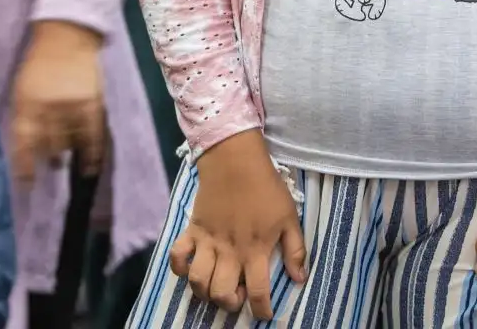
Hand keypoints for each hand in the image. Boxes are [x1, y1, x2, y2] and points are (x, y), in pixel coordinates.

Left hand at [10, 21, 105, 185]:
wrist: (68, 35)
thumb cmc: (40, 62)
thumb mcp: (22, 89)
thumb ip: (26, 116)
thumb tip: (31, 145)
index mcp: (26, 104)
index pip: (24, 143)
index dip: (25, 166)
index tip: (26, 183)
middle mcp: (48, 109)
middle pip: (49, 144)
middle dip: (49, 157)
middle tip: (52, 165)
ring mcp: (72, 106)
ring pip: (71, 141)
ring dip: (69, 153)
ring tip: (68, 160)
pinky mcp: (93, 103)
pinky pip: (93, 135)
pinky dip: (93, 153)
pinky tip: (92, 166)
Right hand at [171, 130, 306, 318]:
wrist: (237, 163)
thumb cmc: (267, 189)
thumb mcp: (290, 217)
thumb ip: (295, 249)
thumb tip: (300, 278)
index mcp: (256, 250)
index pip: (258, 291)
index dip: (261, 309)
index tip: (264, 315)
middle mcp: (230, 252)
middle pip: (221, 293)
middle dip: (229, 304)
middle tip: (238, 297)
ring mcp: (207, 243)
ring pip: (197, 282)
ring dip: (204, 292)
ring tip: (216, 287)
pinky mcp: (192, 232)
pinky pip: (176, 257)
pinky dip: (179, 269)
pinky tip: (190, 269)